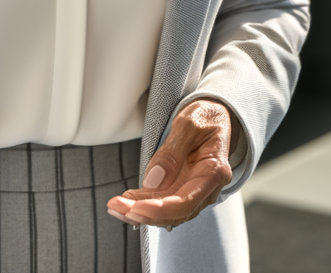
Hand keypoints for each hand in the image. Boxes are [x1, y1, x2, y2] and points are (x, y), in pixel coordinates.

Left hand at [106, 99, 237, 229]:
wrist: (213, 117)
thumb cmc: (204, 117)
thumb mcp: (188, 124)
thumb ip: (171, 152)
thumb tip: (153, 182)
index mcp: (214, 171)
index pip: (186, 202)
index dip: (158, 209)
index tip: (133, 208)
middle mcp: (208, 188)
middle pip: (175, 213)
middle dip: (144, 213)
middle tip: (116, 206)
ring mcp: (196, 192)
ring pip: (168, 214)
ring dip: (141, 213)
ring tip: (116, 206)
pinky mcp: (184, 191)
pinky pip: (165, 205)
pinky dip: (145, 206)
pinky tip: (127, 203)